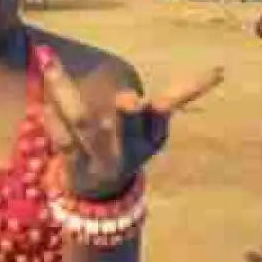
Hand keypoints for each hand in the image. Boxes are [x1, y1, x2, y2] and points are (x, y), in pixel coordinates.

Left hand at [37, 47, 223, 191]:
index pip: (171, 104)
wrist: (102, 199)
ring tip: (49, 62)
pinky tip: (43, 102)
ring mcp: (102, 159)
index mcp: (152, 134)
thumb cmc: (128, 148)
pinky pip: (62, 141)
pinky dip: (52, 120)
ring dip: (65, 90)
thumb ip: (172, 100)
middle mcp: (130, 147)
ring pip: (82, 121)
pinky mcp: (76, 168)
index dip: (192, 88)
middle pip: (130, 122)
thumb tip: (217, 71)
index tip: (218, 70)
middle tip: (128, 99)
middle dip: (129, 111)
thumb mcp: (154, 130)